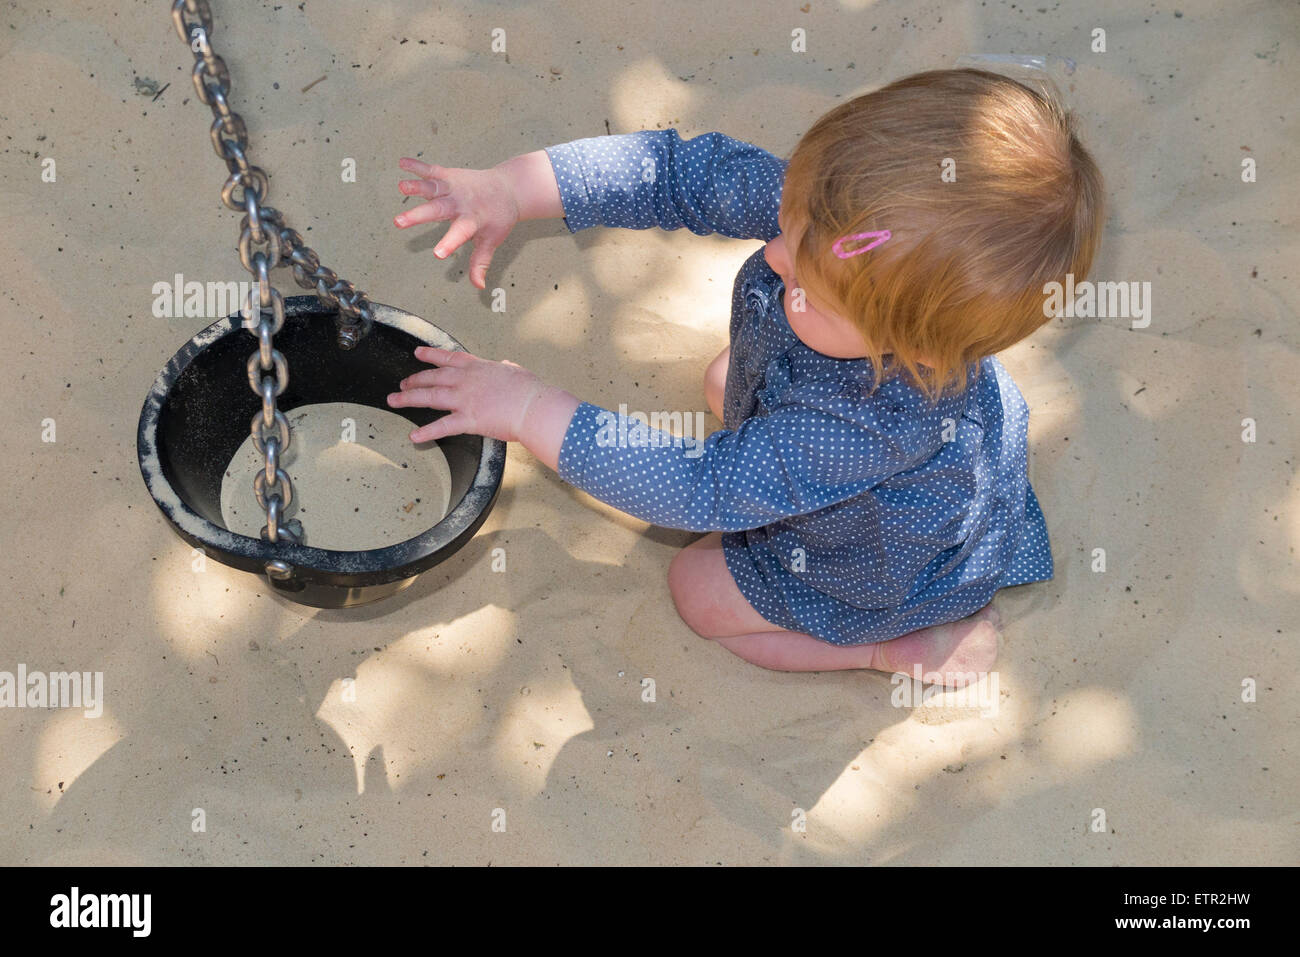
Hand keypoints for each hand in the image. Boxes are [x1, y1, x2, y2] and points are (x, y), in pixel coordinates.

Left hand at [387, 346, 545, 443]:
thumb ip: (507, 368)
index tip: (418, 354)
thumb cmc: (529, 391)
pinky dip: (426, 432)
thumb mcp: (517, 371)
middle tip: (402, 384)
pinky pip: (442, 426)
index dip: (430, 355)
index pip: (448, 358)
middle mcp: (466, 380)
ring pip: (429, 396)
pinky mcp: (467, 419)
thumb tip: (506, 366)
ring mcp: (464, 399)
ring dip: (409, 398)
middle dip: (414, 380)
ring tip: (394, 400)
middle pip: (432, 377)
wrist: (532, 406)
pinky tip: (414, 436)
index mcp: (478, 367)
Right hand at [394, 159, 519, 288]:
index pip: (460, 233)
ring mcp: (455, 187)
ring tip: (401, 187)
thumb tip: (478, 285)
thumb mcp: (492, 240)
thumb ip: (480, 262)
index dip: (449, 243)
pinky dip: (417, 166)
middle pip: (438, 209)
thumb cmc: (498, 217)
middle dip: (418, 215)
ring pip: (434, 187)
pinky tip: (401, 163)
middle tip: (398, 222)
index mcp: (473, 220)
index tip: (437, 254)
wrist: (509, 188)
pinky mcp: (449, 175)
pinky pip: (432, 170)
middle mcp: (461, 203)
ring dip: (417, 186)